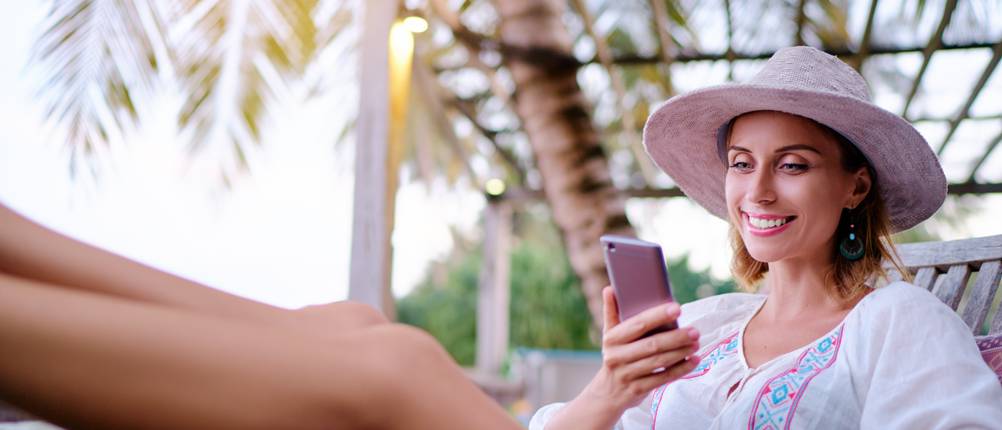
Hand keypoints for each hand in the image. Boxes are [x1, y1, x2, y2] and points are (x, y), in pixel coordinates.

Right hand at [580, 286, 700, 411]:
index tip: (677, 308)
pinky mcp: (638, 390)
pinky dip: (680, 370)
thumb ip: (611, 312)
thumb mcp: (608, 335)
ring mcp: (627, 374)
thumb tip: (609, 288)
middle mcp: (617, 356)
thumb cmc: (614, 356)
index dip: (658, 316)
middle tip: (695, 331)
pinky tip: (693, 361)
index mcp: (611, 339)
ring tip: (696, 344)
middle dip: (676, 337)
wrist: (606, 393)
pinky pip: (663, 378)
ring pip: (659, 362)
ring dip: (680, 352)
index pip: (637, 325)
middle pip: (651, 345)